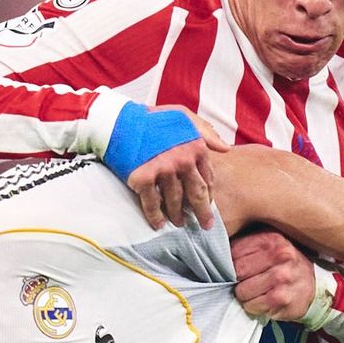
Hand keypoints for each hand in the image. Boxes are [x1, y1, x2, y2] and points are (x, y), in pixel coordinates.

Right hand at [128, 115, 230, 230]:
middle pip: (197, 194)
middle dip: (202, 212)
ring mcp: (163, 170)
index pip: (207, 178)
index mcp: (195, 146)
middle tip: (205, 226)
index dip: (209, 194)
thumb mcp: (183, 116)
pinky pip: (152, 205)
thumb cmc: (152, 119)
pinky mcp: (143, 179)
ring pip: (175, 202)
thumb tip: (226, 148)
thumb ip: (205, 131)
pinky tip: (159, 224)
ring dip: (177, 216)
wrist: (117, 121)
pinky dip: (156, 217)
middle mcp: (183, 160)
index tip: (209, 205)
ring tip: (179, 224)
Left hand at [231, 229, 316, 319]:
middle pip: (237, 271)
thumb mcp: (271, 247)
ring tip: (255, 291)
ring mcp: (282, 277)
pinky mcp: (281, 298)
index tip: (236, 267)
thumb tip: (217, 249)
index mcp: (273, 238)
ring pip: (242, 290)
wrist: (312, 288)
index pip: (234, 251)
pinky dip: (252, 306)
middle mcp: (280, 255)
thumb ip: (248, 243)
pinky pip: (251, 305)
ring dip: (244, 295)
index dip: (230, 263)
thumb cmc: (284, 267)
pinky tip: (262, 301)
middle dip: (236, 280)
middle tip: (246, 281)